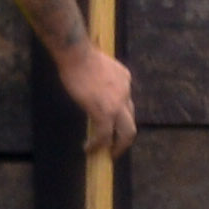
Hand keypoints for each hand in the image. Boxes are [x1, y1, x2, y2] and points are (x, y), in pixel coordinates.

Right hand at [62, 39, 137, 158]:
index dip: (118, 116)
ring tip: (107, 154)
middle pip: (131, 122)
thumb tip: (92, 90)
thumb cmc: (80, 55)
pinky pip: (104, 135)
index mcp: (124, 78)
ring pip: (126, 133)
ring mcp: (117, 104)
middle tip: (115, 148)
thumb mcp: (98, 66)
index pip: (126, 102)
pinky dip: (97, 145)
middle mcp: (126, 91)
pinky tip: (88, 149)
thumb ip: (101, 79)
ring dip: (117, 146)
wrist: (76, 53)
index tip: (110, 123)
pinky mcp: (104, 112)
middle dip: (125, 138)